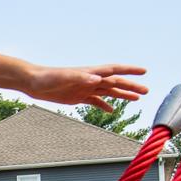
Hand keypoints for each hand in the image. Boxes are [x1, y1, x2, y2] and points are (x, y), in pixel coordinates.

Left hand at [26, 64, 148, 111]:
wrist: (33, 82)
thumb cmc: (47, 77)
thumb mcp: (63, 77)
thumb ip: (81, 77)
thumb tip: (97, 79)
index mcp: (90, 73)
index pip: (114, 70)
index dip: (129, 70)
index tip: (143, 72)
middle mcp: (90, 79)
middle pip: (115, 82)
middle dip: (131, 86)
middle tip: (146, 90)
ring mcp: (85, 88)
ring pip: (108, 91)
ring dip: (123, 94)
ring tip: (137, 98)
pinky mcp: (78, 96)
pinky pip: (95, 101)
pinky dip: (105, 105)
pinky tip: (112, 110)